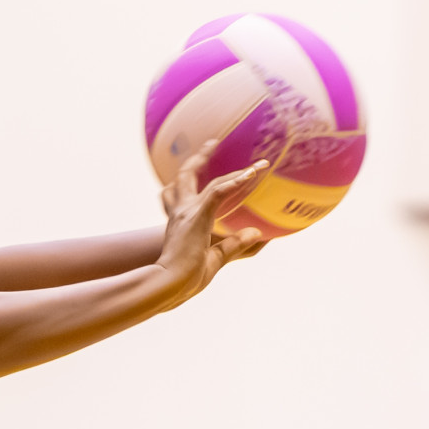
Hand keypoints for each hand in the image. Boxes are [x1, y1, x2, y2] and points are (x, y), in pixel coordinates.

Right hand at [157, 140, 268, 307]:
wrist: (169, 284)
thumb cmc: (186, 278)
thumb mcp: (216, 259)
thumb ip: (235, 245)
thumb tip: (259, 233)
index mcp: (180, 221)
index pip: (178, 195)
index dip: (185, 181)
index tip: (198, 170)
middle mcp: (181, 211)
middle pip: (186, 176)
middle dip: (198, 158)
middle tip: (212, 144)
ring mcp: (187, 212)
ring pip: (211, 182)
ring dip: (237, 172)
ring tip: (257, 164)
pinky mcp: (197, 217)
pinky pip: (219, 192)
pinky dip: (236, 183)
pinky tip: (252, 174)